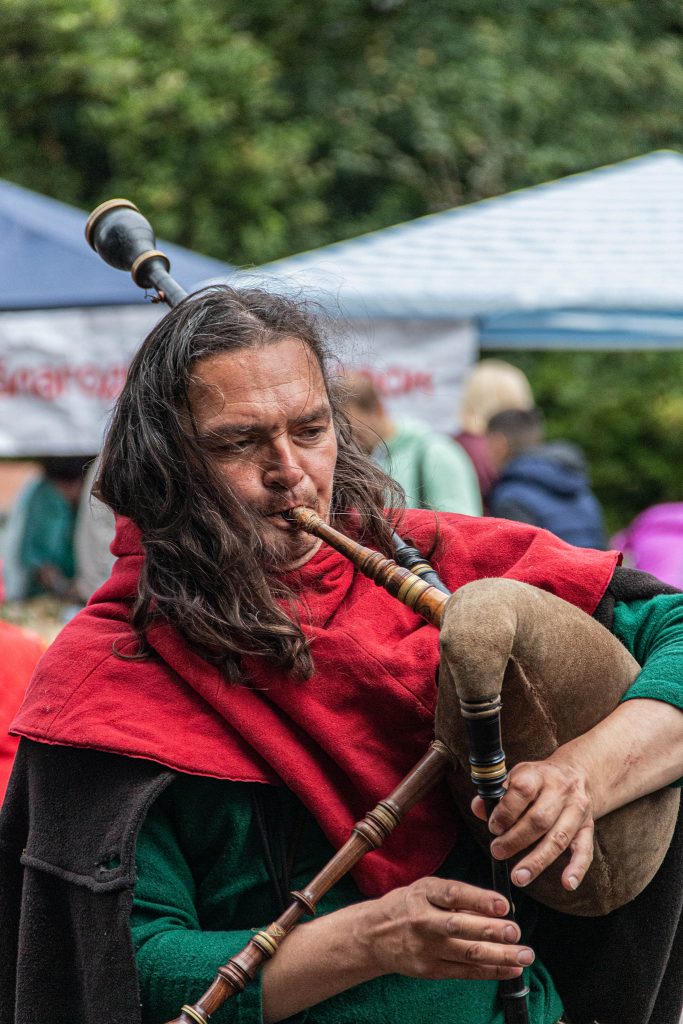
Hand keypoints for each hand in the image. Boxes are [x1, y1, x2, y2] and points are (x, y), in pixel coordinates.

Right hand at [361, 876, 533, 981]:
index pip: (453, 894)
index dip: (480, 899)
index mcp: (423, 894)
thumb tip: (499, 908)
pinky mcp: (430, 970)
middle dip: (491, 930)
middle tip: (517, 931)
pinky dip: (491, 971)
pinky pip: (465, 972)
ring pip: (467, 953)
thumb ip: (459, 898)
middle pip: (460, 927)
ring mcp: (427, 948)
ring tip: (524, 955)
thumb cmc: (408, 906)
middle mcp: (424, 920)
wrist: (374, 936)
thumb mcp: (426, 891)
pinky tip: (511, 969)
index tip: (504, 905)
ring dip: (500, 955)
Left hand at [471, 754, 594, 892]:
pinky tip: (567, 883)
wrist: (575, 773)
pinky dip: (577, 868)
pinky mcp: (588, 827)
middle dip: (516, 840)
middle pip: (539, 819)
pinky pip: (585, 850)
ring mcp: (577, 810)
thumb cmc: (538, 780)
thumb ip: (496, 794)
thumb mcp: (516, 777)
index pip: (522, 790)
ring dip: (537, 861)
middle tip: (497, 852)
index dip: (505, 811)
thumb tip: (478, 808)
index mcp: (539, 775)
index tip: (493, 827)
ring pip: (558, 838)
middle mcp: (561, 790)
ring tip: (519, 877)